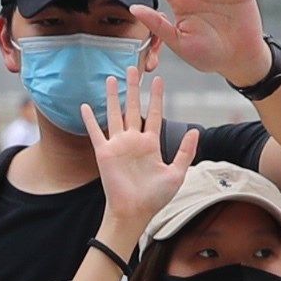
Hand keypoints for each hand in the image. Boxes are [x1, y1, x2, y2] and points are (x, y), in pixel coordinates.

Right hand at [84, 57, 193, 235]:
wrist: (134, 212)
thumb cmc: (155, 197)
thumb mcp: (176, 174)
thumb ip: (185, 152)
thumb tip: (195, 130)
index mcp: (151, 144)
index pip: (154, 114)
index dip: (156, 96)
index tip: (158, 79)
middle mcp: (133, 141)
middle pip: (133, 108)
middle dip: (133, 88)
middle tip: (132, 68)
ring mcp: (118, 145)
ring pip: (114, 114)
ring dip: (112, 96)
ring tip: (110, 78)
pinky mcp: (104, 152)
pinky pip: (95, 132)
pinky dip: (89, 119)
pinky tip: (85, 105)